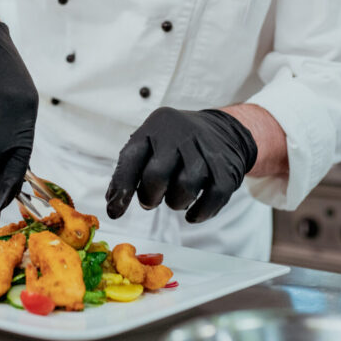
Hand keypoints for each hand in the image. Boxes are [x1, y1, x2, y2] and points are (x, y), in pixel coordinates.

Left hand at [105, 107, 257, 222]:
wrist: (223, 130)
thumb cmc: (176, 144)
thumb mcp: (151, 143)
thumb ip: (131, 169)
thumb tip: (113, 202)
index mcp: (154, 127)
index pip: (131, 157)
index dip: (121, 187)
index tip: (114, 212)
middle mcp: (179, 134)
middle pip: (158, 174)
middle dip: (150, 196)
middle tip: (150, 202)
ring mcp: (206, 149)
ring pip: (186, 187)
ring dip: (176, 203)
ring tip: (175, 199)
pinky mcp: (227, 167)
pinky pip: (213, 197)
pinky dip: (200, 212)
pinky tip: (192, 214)